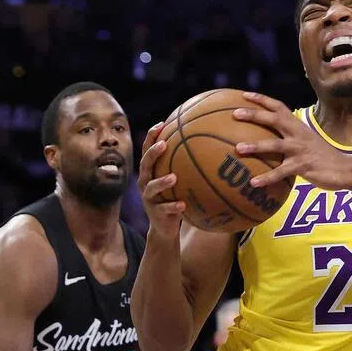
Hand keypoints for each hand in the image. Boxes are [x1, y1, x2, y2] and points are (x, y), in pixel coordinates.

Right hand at [138, 123, 185, 241]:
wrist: (165, 226)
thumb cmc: (174, 197)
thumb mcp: (178, 180)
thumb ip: (184, 165)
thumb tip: (206, 142)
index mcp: (150, 172)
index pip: (147, 150)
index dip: (151, 137)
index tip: (161, 124)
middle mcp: (145, 182)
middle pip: (145, 164)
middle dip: (153, 153)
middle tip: (164, 144)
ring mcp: (149, 198)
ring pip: (152, 187)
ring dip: (162, 181)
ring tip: (173, 177)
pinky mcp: (155, 213)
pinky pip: (164, 209)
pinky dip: (173, 206)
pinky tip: (183, 204)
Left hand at [234, 93, 351, 191]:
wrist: (345, 169)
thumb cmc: (322, 156)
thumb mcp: (306, 141)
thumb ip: (289, 138)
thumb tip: (268, 140)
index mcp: (298, 126)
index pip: (278, 107)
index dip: (261, 100)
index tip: (243, 95)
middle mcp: (298, 134)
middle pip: (274, 119)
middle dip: (254, 115)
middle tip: (235, 113)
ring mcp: (300, 150)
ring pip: (274, 145)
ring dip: (255, 146)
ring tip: (238, 148)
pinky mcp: (303, 166)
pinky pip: (281, 172)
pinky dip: (266, 178)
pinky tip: (253, 183)